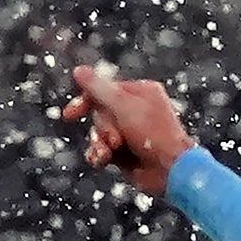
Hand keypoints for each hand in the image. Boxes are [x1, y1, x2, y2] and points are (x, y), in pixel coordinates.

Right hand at [59, 63, 195, 199]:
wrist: (170, 170)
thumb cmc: (153, 134)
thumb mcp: (123, 106)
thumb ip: (98, 89)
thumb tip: (78, 71)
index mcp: (140, 92)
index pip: (104, 90)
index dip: (86, 100)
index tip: (70, 114)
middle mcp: (135, 110)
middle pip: (99, 114)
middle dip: (103, 129)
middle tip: (116, 139)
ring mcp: (130, 133)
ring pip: (98, 134)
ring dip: (99, 144)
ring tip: (109, 153)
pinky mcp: (124, 154)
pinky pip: (101, 151)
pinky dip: (99, 156)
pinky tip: (102, 161)